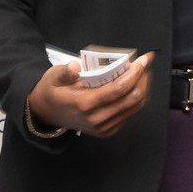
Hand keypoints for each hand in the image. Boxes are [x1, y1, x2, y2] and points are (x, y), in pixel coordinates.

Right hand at [24, 52, 154, 137]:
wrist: (48, 115)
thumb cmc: (53, 91)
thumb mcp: (52, 78)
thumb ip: (64, 72)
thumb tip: (75, 66)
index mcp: (84, 104)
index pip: (118, 89)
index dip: (134, 74)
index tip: (143, 60)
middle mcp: (97, 119)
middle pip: (131, 99)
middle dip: (142, 79)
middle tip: (144, 63)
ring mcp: (104, 127)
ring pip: (134, 107)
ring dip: (142, 88)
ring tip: (142, 72)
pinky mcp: (108, 131)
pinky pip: (129, 114)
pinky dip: (136, 98)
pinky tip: (134, 85)